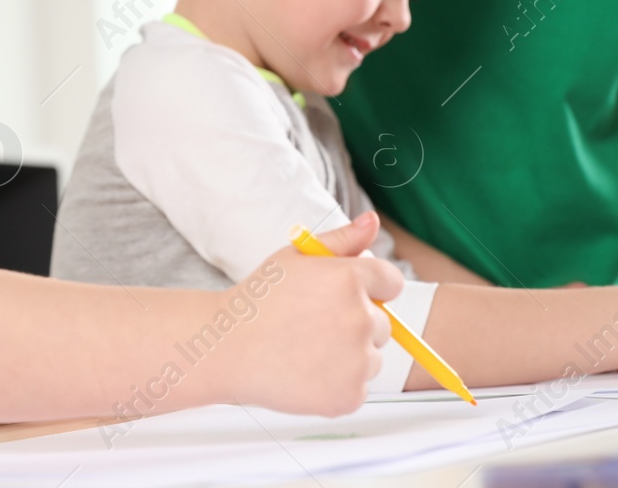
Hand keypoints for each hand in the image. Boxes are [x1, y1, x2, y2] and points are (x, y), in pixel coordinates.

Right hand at [223, 212, 401, 415]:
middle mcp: (360, 317)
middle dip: (355, 323)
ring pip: (371, 358)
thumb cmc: (259, 299)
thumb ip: (341, 240)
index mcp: (350, 278)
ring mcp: (357, 360)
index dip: (371, 288)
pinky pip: (359, 387)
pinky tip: (305, 373)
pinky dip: (338, 385)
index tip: (344, 297)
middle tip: (311, 326)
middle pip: (382, 323)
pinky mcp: (350, 395)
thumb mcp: (296, 258)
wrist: (225, 349)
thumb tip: (372, 221)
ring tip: (304, 350)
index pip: (392, 282)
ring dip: (349, 356)